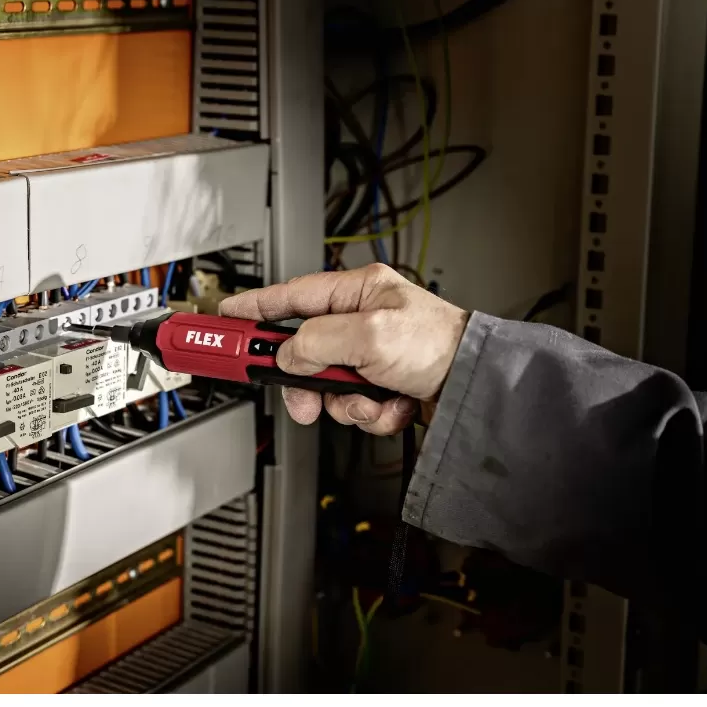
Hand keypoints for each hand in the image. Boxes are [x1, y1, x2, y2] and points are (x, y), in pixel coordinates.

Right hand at [218, 264, 468, 434]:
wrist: (480, 388)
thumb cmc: (442, 345)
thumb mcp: (369, 336)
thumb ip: (317, 343)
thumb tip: (288, 358)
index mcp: (357, 292)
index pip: (290, 297)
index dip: (254, 308)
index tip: (226, 319)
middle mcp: (361, 321)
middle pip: (304, 352)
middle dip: (307, 382)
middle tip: (303, 399)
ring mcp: (370, 356)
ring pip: (327, 386)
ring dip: (347, 404)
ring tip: (373, 401)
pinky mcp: (381, 386)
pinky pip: (353, 406)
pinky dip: (371, 414)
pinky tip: (393, 407)